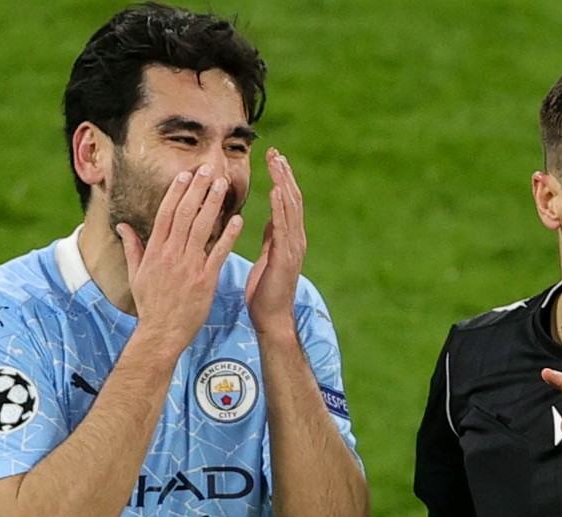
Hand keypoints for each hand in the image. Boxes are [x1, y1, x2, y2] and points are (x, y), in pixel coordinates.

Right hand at [116, 164, 243, 348]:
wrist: (162, 332)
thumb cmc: (150, 304)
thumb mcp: (135, 274)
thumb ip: (132, 247)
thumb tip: (122, 226)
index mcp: (155, 251)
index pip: (166, 214)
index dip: (176, 192)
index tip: (186, 175)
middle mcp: (171, 254)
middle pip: (185, 214)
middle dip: (197, 189)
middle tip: (208, 169)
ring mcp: (189, 265)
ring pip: (202, 227)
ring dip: (213, 204)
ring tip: (222, 184)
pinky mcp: (205, 279)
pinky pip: (218, 252)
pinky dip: (229, 235)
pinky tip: (238, 219)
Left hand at [245, 148, 306, 335]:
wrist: (271, 318)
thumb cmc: (265, 291)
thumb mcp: (267, 257)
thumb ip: (272, 237)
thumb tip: (271, 219)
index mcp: (290, 238)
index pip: (287, 202)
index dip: (282, 179)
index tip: (275, 158)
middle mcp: (296, 238)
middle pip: (292, 199)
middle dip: (284, 174)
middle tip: (275, 153)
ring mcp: (293, 247)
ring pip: (290, 208)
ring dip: (283, 183)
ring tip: (276, 163)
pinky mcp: (285, 257)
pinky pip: (283, 227)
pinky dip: (279, 207)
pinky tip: (275, 191)